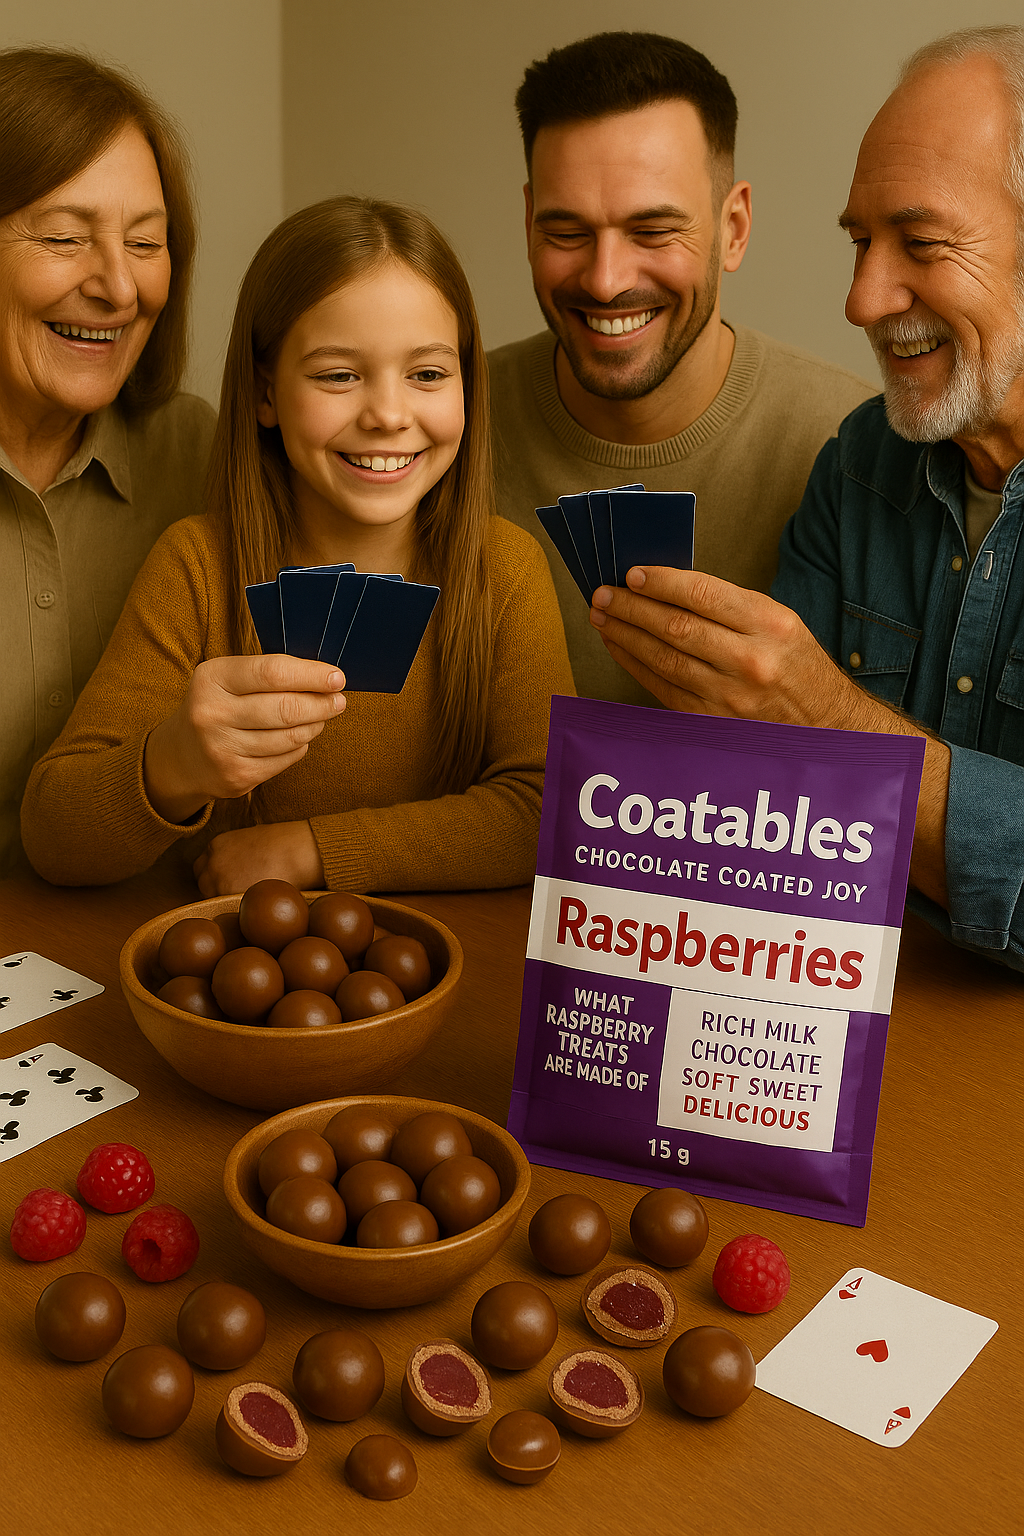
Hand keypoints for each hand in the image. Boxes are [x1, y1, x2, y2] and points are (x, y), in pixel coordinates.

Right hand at [144, 655, 344, 823]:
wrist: (181, 756)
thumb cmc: (218, 706)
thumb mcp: (229, 679)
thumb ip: (270, 674)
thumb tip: (326, 679)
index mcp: (211, 678)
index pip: (272, 672)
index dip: (311, 675)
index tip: (337, 677)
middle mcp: (212, 713)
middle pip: (286, 708)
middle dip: (321, 704)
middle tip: (339, 701)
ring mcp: (222, 749)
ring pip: (290, 737)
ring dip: (315, 725)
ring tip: (320, 718)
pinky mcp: (236, 777)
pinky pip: (285, 759)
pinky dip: (299, 747)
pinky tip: (298, 738)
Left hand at [193, 821, 324, 896]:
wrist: (297, 852)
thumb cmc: (284, 843)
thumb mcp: (251, 837)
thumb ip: (236, 852)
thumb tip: (236, 865)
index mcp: (216, 845)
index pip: (203, 866)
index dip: (216, 874)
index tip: (229, 879)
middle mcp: (212, 863)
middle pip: (203, 883)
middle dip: (216, 888)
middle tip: (237, 891)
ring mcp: (218, 882)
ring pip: (212, 899)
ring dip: (225, 900)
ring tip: (246, 899)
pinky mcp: (230, 898)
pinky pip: (225, 909)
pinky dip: (235, 909)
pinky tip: (251, 905)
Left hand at [591, 565, 950, 908]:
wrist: (825, 724)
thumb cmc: (798, 666)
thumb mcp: (780, 622)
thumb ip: (730, 606)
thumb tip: (666, 587)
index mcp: (772, 625)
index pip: (705, 595)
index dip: (662, 583)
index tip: (633, 574)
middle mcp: (751, 661)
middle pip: (677, 627)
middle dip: (632, 608)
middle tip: (603, 594)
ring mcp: (730, 696)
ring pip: (664, 659)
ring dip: (626, 636)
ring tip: (603, 618)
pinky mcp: (713, 721)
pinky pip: (664, 688)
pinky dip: (636, 665)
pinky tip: (620, 648)